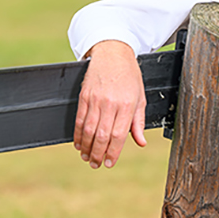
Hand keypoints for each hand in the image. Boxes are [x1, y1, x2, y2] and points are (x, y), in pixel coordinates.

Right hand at [73, 40, 147, 168]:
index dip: (113, 152)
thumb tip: (140, 142)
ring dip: (86, 147)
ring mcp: (95, 100)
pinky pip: (79, 119)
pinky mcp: (84, 96)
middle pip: (102, 136)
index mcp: (127, 105)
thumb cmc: (129, 75)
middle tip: (96, 164)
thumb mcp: (140, 97)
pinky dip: (78, 134)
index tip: (110, 163)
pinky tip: (79, 143)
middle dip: (98, 153)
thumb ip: (138, 122)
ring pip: (88, 130)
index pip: (118, 135)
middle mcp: (110, 103)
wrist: (113, 53)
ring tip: (87, 157)